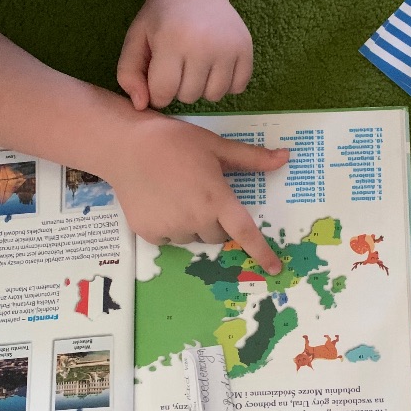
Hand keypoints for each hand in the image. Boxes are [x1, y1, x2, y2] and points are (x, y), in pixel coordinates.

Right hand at [102, 114, 286, 270]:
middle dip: (215, 221)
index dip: (261, 252)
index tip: (274, 270)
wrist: (125, 145)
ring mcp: (171, 229)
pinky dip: (169, 226)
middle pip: (217, 235)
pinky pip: (169, 239)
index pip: (245, 233)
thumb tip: (286, 158)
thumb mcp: (216, 146)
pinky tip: (159, 202)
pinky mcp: (149, 234)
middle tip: (199, 193)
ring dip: (192, 225)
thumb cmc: (174, 141)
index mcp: (216, 198)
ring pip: (193, 238)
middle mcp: (196, 219)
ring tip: (175, 194)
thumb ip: (252, 158)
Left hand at [117, 0, 252, 109]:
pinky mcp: (246, 50)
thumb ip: (128, 75)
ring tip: (196, 67)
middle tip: (178, 66)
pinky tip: (215, 66)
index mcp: (172, 41)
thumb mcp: (135, 40)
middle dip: (179, 88)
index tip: (158, 77)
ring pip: (214, 96)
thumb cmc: (160, 18)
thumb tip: (142, 106)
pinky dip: (226, 84)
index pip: (163, 93)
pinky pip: (237, 88)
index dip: (157, 92)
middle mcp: (204, 45)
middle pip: (189, 97)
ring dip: (202, 88)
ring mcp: (229, 47)